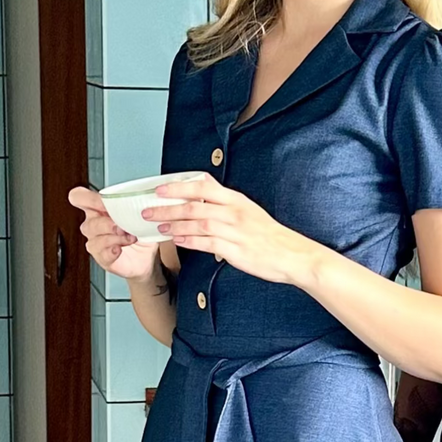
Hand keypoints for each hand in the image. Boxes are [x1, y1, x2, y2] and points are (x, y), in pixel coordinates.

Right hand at [68, 185, 161, 281]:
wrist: (146, 257)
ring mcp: (96, 242)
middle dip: (108, 224)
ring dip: (114, 238)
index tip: (105, 203)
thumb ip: (137, 204)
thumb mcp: (141, 214)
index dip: (89, 199)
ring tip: (130, 238)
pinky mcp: (102, 258)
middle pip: (89, 222)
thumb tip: (143, 197)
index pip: (79, 197)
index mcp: (98, 209)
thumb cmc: (140, 233)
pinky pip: (101, 254)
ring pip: (95, 239)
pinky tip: (120, 249)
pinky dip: (112, 251)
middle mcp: (93, 225)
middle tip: (124, 227)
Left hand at [146, 174, 307, 284]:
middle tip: (149, 209)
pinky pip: (207, 243)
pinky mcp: (236, 250)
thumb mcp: (249, 211)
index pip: (203, 186)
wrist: (292, 255)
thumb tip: (204, 189)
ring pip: (198, 223)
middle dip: (168, 207)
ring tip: (158, 226)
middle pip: (195, 205)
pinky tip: (177, 241)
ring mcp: (235, 231)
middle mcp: (234, 212)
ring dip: (175, 224)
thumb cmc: (270, 236)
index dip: (179, 186)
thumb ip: (225, 201)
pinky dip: (190, 241)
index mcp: (237, 200)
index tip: (160, 188)